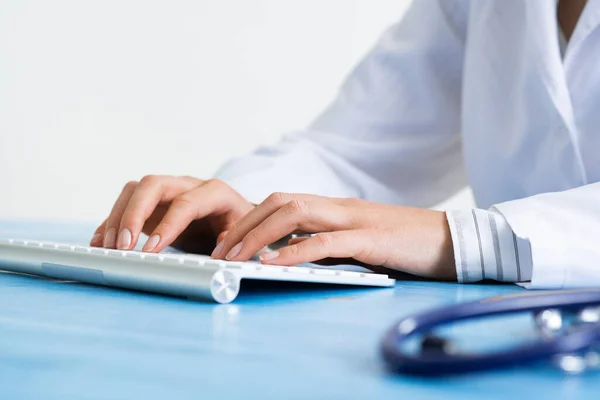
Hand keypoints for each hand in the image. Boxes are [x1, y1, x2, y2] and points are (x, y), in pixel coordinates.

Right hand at [90, 176, 253, 253]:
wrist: (234, 217)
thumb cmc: (239, 225)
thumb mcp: (244, 232)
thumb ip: (233, 240)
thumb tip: (221, 252)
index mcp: (214, 192)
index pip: (186, 203)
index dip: (168, 225)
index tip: (151, 249)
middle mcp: (187, 185)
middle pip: (153, 184)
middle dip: (134, 213)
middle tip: (123, 245)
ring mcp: (167, 191)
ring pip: (134, 191)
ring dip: (118, 218)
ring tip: (109, 247)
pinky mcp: (152, 203)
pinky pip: (126, 204)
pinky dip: (111, 222)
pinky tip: (100, 241)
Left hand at [211, 193, 455, 279]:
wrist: (452, 240)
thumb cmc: (405, 244)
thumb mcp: (358, 242)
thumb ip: (328, 244)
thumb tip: (295, 254)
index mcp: (335, 208)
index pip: (282, 203)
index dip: (250, 219)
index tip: (227, 243)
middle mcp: (339, 207)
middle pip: (280, 201)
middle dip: (245, 224)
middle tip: (220, 250)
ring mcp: (354, 219)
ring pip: (296, 213)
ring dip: (260, 234)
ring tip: (237, 256)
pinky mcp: (371, 238)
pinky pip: (327, 241)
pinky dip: (296, 251)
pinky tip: (275, 264)